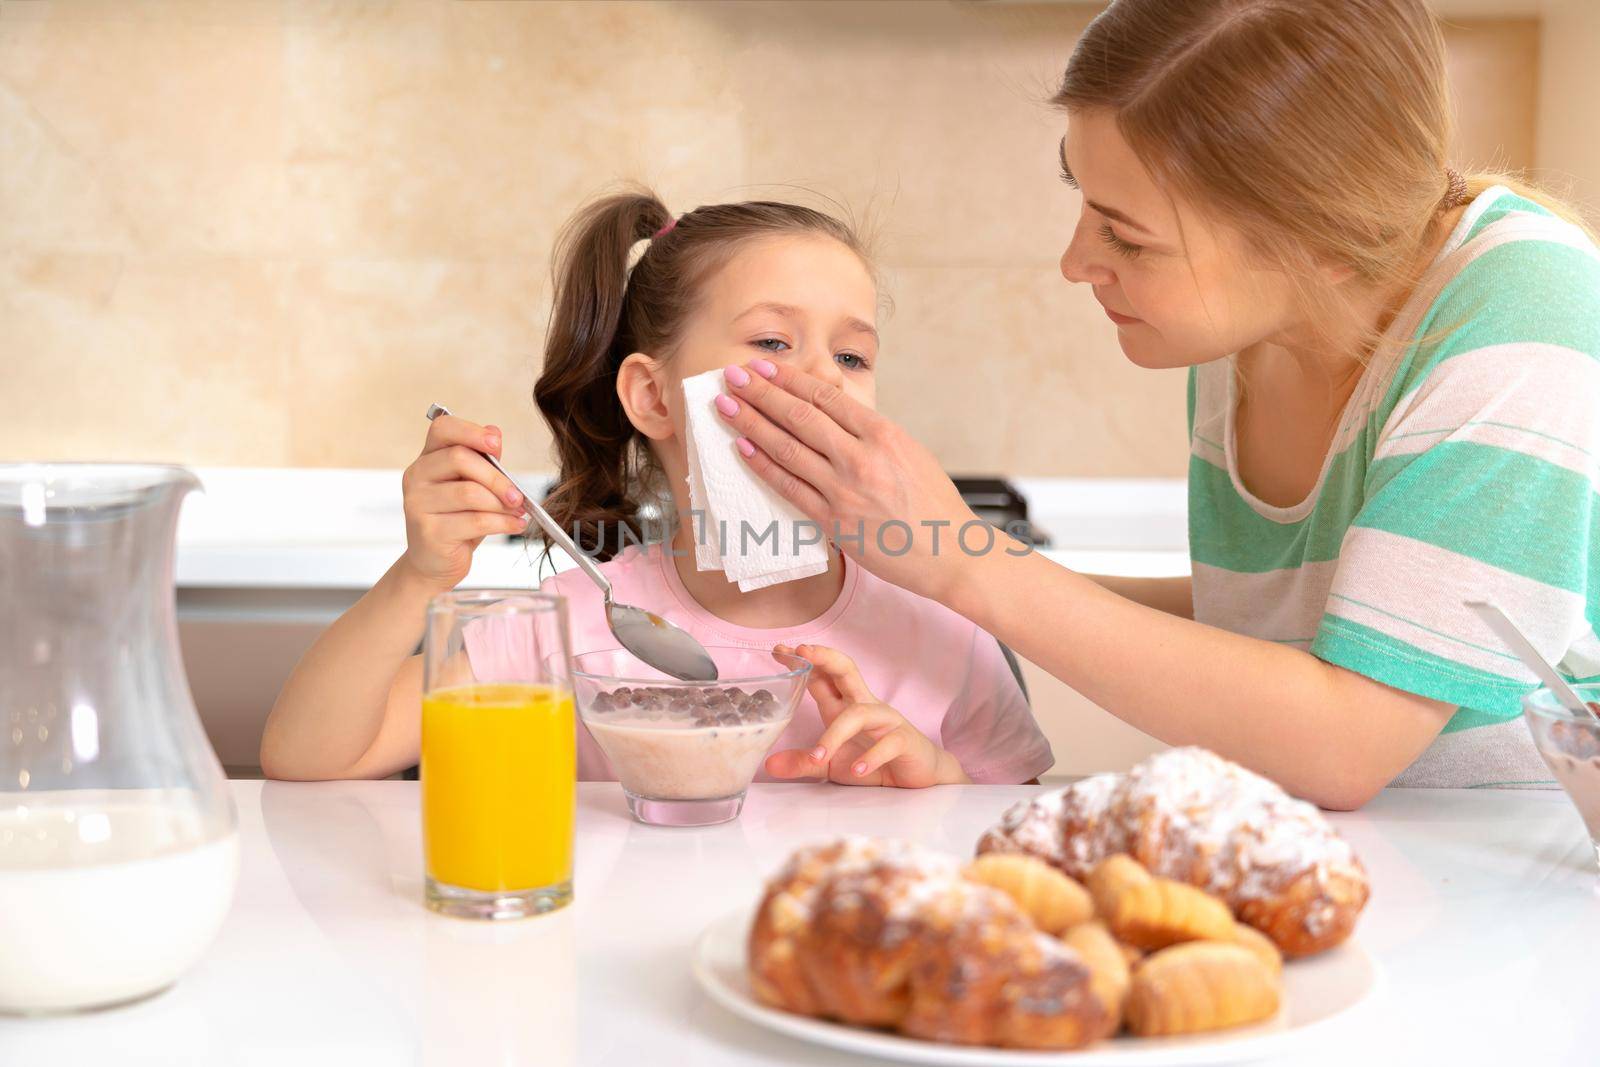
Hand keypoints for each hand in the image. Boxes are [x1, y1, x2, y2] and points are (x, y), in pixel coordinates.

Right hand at [398, 414, 529, 591]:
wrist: (435, 563)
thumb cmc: (457, 520)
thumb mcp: (473, 486)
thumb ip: (483, 460)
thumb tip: (494, 432)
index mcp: (427, 459)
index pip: (443, 428)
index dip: (471, 432)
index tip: (497, 445)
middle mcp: (416, 477)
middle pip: (460, 459)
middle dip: (497, 478)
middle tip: (518, 495)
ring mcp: (418, 504)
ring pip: (470, 493)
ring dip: (502, 504)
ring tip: (518, 512)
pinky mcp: (429, 532)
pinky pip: (475, 521)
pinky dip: (503, 523)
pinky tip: (515, 525)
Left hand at [716, 360, 1005, 604]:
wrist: (951, 551)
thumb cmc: (933, 505)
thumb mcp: (910, 453)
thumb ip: (871, 435)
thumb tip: (834, 419)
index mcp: (883, 433)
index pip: (825, 398)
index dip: (789, 379)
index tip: (765, 367)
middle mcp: (861, 456)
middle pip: (800, 416)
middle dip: (762, 392)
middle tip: (733, 375)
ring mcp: (845, 488)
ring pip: (788, 447)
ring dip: (752, 424)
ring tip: (727, 406)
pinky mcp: (835, 520)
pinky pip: (790, 487)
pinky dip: (764, 466)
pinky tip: (743, 448)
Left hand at [763, 644, 968, 787]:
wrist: (919, 778)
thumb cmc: (874, 764)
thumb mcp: (831, 766)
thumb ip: (804, 763)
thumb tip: (769, 764)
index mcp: (845, 706)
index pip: (823, 676)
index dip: (803, 661)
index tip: (778, 650)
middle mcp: (865, 706)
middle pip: (847, 670)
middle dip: (824, 657)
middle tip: (801, 651)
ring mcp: (886, 720)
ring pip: (859, 714)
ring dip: (835, 735)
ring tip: (818, 757)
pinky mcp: (905, 740)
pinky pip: (888, 742)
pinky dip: (871, 757)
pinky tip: (858, 770)